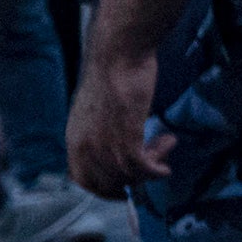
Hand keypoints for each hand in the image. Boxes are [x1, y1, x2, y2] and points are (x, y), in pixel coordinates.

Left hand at [75, 36, 167, 201]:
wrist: (117, 53)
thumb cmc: (112, 74)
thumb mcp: (96, 109)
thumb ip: (99, 130)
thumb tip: (115, 142)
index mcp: (74, 140)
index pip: (83, 180)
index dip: (106, 188)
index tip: (127, 185)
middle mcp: (84, 146)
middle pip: (108, 183)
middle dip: (134, 179)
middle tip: (154, 161)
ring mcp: (103, 142)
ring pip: (127, 176)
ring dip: (151, 167)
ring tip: (166, 144)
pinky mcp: (125, 135)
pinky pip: (141, 167)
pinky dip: (156, 169)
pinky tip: (167, 159)